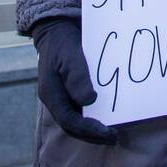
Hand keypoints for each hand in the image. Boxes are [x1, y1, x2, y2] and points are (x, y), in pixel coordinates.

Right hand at [31, 17, 118, 144]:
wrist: (58, 28)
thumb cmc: (63, 41)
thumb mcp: (69, 55)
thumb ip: (77, 76)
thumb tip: (89, 100)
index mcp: (51, 94)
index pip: (69, 121)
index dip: (88, 130)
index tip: (107, 132)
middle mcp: (57, 100)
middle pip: (73, 126)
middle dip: (93, 135)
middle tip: (114, 137)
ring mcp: (64, 96)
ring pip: (78, 120)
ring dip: (95, 128)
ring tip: (115, 131)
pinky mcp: (72, 91)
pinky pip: (83, 109)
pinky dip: (96, 114)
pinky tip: (111, 114)